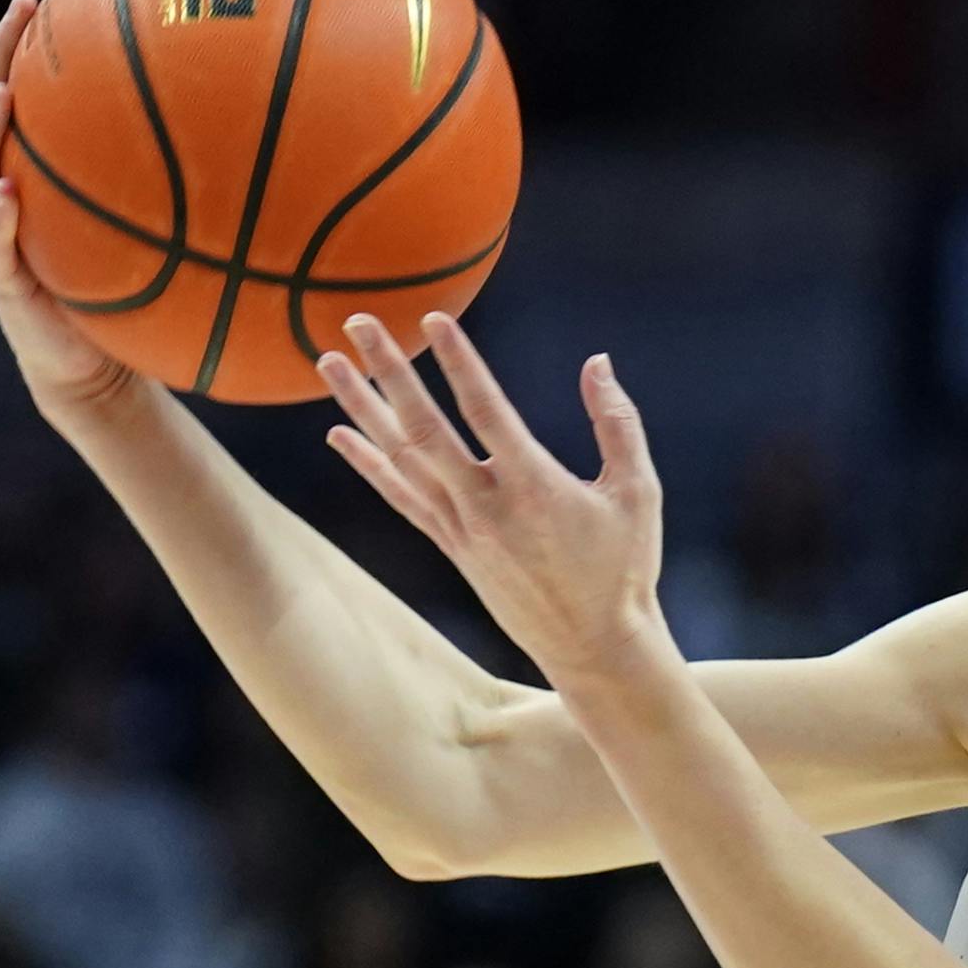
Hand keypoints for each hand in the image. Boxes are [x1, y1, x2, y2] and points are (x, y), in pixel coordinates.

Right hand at [0, 0, 158, 428]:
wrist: (92, 367)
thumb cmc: (120, 292)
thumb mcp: (145, 233)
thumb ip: (167, 189)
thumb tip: (241, 144)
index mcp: (30, 174)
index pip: (16, 95)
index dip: (17, 46)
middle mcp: (1, 193)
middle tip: (20, 12)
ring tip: (2, 94)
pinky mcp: (2, 280)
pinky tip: (5, 195)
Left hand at [315, 312, 669, 684]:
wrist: (594, 648)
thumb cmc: (623, 567)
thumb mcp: (638, 492)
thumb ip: (617, 423)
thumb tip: (597, 362)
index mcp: (535, 487)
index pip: (486, 412)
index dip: (459, 363)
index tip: (433, 319)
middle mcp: (486, 507)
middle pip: (425, 428)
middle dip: (389, 372)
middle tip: (359, 321)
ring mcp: (462, 530)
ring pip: (401, 459)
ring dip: (362, 408)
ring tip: (329, 362)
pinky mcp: (452, 547)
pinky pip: (400, 498)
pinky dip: (368, 464)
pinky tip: (339, 434)